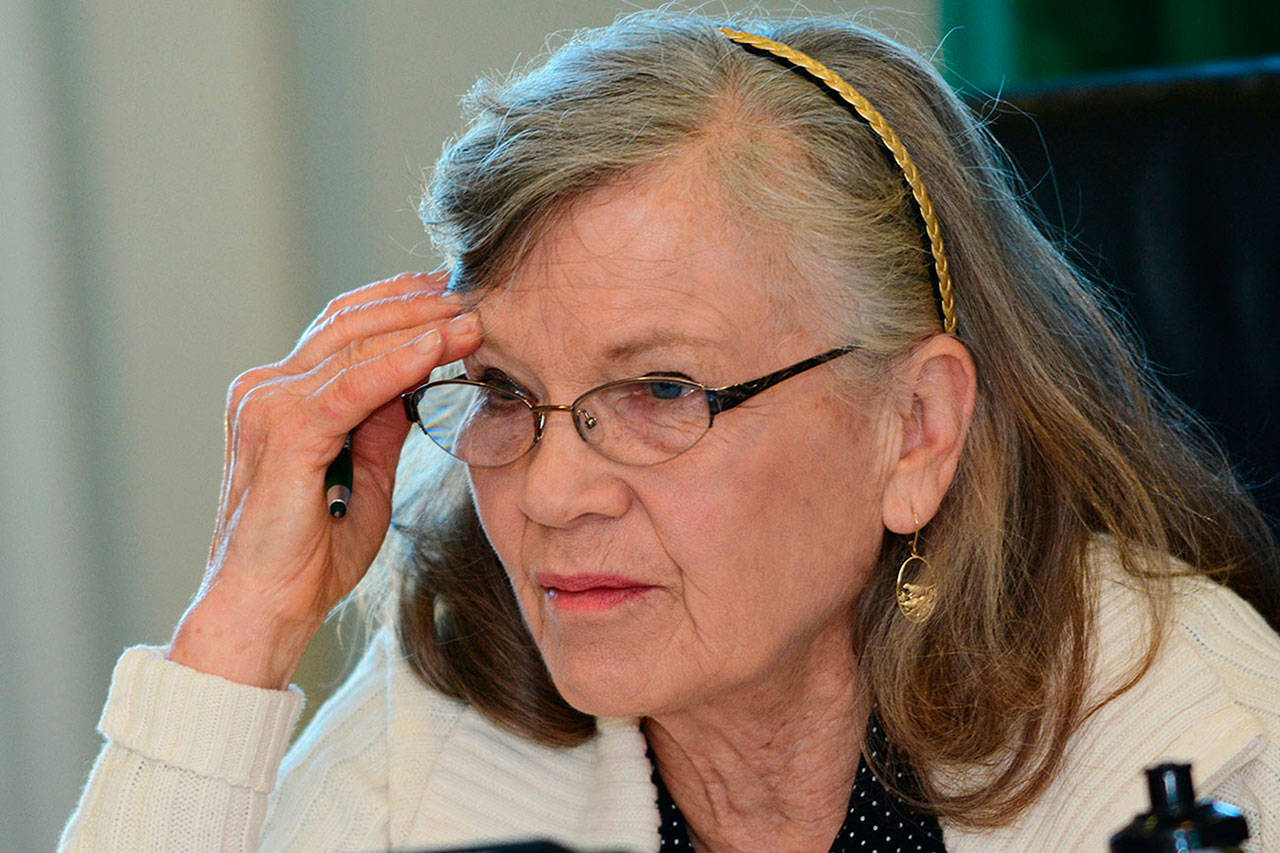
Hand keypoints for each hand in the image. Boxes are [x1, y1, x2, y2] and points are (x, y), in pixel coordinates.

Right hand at [168, 272, 479, 687]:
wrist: (265, 609)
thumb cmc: (312, 553)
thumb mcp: (365, 475)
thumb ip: (382, 424)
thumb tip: (420, 380)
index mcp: (280, 396)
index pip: (343, 328)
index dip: (400, 305)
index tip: (454, 296)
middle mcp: (266, 389)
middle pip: (349, 323)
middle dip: (417, 304)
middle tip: (474, 291)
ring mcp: (268, 406)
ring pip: (354, 345)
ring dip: (420, 327)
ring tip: (472, 317)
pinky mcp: (283, 433)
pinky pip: (353, 388)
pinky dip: (400, 363)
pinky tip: (439, 347)